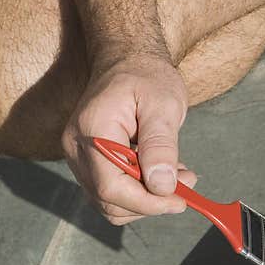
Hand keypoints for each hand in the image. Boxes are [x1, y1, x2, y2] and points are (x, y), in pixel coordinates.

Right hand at [61, 54, 196, 224]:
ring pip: (111, 203)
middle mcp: (78, 148)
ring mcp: (80, 157)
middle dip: (151, 202)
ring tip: (178, 177)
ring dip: (148, 200)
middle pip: (109, 201)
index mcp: (93, 131)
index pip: (111, 188)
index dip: (147, 203)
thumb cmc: (146, 76)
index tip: (181, 200)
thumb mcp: (163, 105)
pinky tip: (161, 173)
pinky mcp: (89, 162)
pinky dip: (140, 193)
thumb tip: (162, 187)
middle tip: (187, 185)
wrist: (127, 60)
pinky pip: (112, 192)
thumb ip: (161, 146)